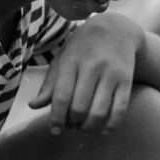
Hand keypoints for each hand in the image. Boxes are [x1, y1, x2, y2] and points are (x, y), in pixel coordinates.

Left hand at [31, 17, 142, 132]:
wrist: (117, 30)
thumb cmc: (83, 47)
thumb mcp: (63, 58)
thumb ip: (50, 83)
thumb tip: (33, 106)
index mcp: (72, 60)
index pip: (61, 96)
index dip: (56, 117)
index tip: (55, 130)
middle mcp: (92, 66)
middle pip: (79, 107)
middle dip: (72, 123)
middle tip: (70, 124)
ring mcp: (111, 74)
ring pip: (99, 111)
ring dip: (89, 126)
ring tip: (84, 126)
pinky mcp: (127, 80)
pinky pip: (120, 109)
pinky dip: (111, 125)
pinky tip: (104, 129)